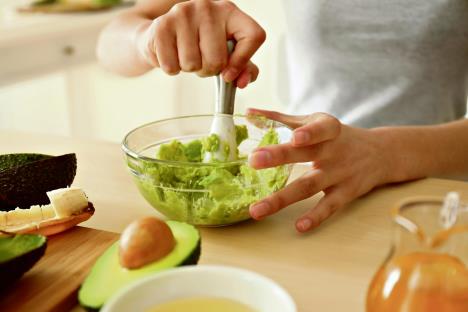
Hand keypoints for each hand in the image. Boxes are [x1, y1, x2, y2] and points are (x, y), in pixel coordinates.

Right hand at [136, 0, 265, 87]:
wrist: (162, 33)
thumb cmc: (200, 44)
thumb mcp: (227, 53)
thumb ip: (244, 69)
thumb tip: (241, 82)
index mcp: (230, 12)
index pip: (254, 35)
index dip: (243, 61)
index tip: (229, 75)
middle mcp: (209, 8)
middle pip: (217, 60)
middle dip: (208, 70)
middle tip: (202, 60)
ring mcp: (185, 13)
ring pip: (193, 64)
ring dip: (189, 69)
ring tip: (186, 55)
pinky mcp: (163, 25)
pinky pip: (171, 66)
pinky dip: (172, 69)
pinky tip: (172, 55)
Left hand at [247, 108, 392, 232]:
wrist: (380, 153)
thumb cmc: (338, 136)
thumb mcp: (316, 121)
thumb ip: (281, 118)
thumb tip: (248, 113)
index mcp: (327, 129)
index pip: (320, 128)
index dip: (309, 132)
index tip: (294, 137)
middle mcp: (334, 151)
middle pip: (306, 155)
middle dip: (279, 157)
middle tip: (253, 161)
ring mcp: (340, 174)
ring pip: (309, 186)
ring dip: (282, 198)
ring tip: (257, 210)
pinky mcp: (346, 193)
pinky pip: (329, 207)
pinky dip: (315, 217)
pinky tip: (299, 226)